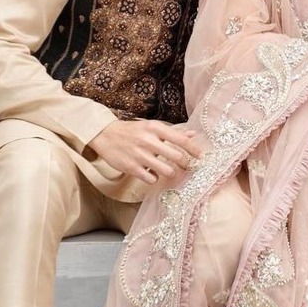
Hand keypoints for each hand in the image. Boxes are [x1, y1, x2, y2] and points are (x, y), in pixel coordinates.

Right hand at [88, 119, 203, 184]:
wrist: (105, 135)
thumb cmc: (132, 131)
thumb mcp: (152, 127)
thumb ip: (173, 132)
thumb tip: (194, 134)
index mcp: (156, 129)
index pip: (181, 140)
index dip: (194, 150)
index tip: (202, 157)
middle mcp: (149, 141)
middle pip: (177, 157)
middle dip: (186, 165)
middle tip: (188, 167)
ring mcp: (140, 155)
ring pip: (167, 171)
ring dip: (171, 173)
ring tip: (168, 170)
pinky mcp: (132, 168)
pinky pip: (151, 179)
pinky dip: (154, 178)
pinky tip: (150, 172)